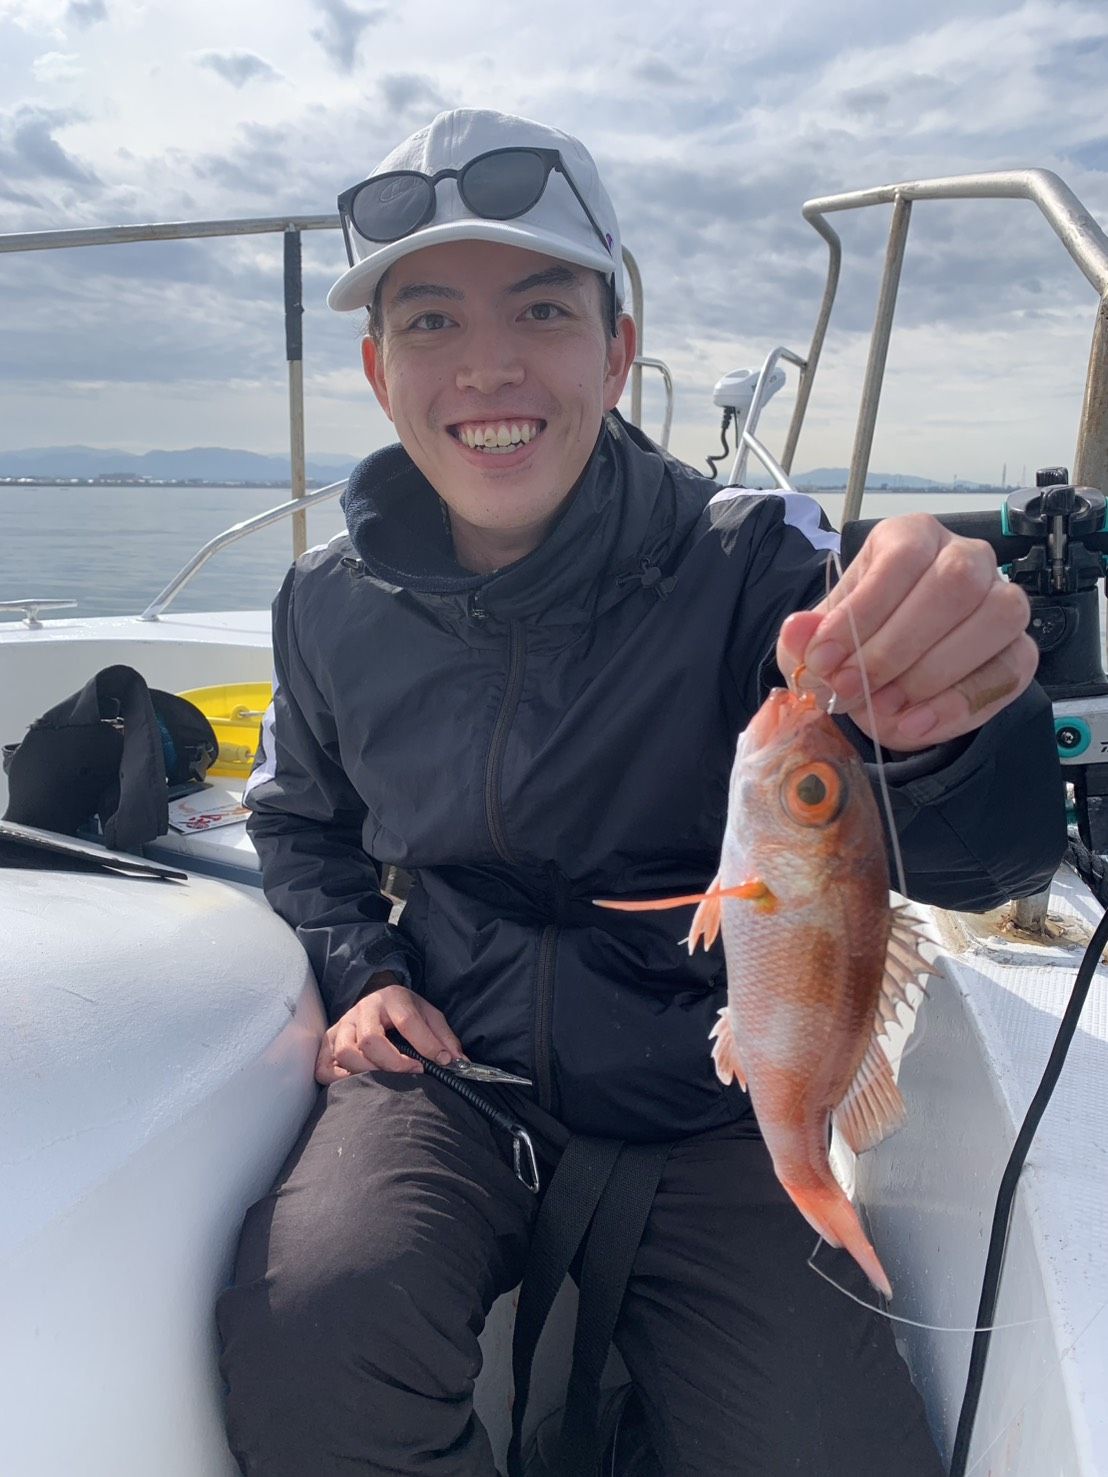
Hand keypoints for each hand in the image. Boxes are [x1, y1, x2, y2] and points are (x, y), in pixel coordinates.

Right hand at [315, 972, 464, 1084]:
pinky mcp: (328, 1041)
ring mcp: (342, 1025)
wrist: (377, 998)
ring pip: (346, 1053)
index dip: (426, 1045)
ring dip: (368, 1072)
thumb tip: (459, 1063)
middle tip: (413, 1073)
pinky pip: (324, 1067)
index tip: (441, 1062)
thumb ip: (444, 1038)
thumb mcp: (429, 1015)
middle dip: (394, 1063)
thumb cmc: (405, 1011)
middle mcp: (364, 1009)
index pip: (408, 1021)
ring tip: (386, 1080)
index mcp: (393, 998)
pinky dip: (340, 1079)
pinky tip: (359, 1082)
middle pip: (371, 1039)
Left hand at [776, 512, 1037, 750]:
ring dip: (932, 673)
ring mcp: (1002, 600)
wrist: (882, 684)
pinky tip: (916, 724)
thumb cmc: (853, 646)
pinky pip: (1011, 670)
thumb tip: (799, 630)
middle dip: (894, 648)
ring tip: (883, 709)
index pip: (901, 558)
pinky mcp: (1020, 648)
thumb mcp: (816, 644)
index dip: (863, 611)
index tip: (825, 658)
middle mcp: (965, 557)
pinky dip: (961, 704)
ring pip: (995, 618)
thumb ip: (804, 638)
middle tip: (851, 689)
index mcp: (911, 538)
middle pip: (954, 584)